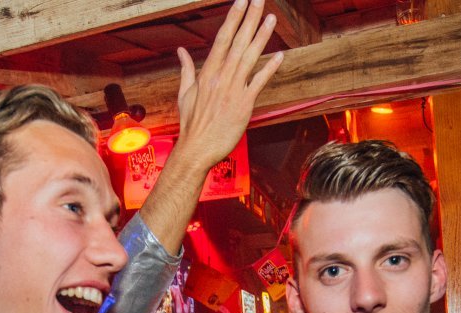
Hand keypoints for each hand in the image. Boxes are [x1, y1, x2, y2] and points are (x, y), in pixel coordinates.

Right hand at [172, 0, 283, 171]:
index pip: (222, 38)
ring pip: (250, 57)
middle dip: (249, 19)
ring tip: (271, 18)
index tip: (241, 1)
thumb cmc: (191, 124)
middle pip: (238, 42)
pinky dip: (269, 68)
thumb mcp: (185, 94)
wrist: (196, 149)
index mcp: (207, 73)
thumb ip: (186, 70)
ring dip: (261, 36)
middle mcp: (221, 77)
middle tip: (259, 0)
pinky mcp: (244, 105)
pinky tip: (279, 55)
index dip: (233, 18)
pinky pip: (259, 83)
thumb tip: (181, 51)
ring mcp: (233, 90)